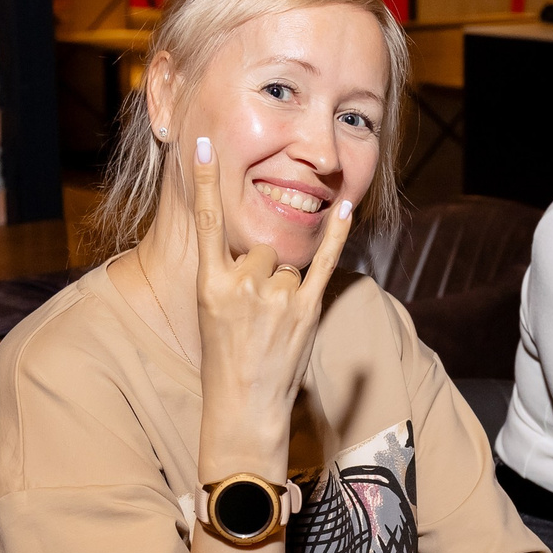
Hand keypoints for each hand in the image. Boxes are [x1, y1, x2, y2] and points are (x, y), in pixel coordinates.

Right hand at [190, 137, 351, 475]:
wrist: (243, 407)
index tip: (206, 145)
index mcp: (210, 284)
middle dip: (259, 269)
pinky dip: (338, 236)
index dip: (207, 182)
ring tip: (271, 322)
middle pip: (258, 246)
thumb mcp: (208, 312)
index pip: (208, 222)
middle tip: (252, 312)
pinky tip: (347, 207)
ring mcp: (276, 298)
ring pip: (285, 262)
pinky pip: (324, 263)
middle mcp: (242, 285)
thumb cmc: (222, 360)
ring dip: (282, 284)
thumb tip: (245, 245)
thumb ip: (224, 274)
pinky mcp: (306, 310)